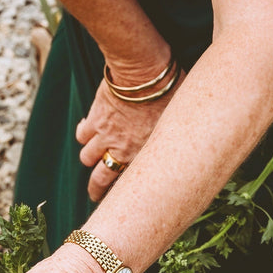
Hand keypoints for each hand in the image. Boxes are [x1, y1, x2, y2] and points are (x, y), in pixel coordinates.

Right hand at [76, 67, 180, 200]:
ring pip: (86, 156)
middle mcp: (120, 148)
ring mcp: (104, 133)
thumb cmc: (169, 93)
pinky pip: (82, 133)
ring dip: (90, 158)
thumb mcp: (178, 121)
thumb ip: (173, 137)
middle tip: (95, 193)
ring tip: (93, 158)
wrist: (143, 72)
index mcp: (143, 153)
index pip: (126, 183)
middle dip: (95, 188)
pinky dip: (84, 134)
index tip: (117, 199)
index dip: (119, 194)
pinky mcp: (95, 116)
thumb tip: (189, 142)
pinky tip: (88, 131)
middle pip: (99, 177)